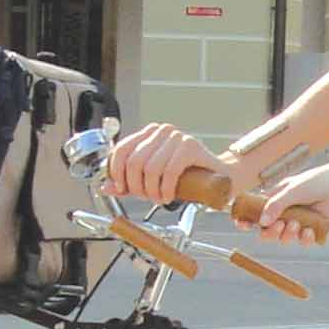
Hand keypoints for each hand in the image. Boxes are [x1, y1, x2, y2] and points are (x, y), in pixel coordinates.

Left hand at [101, 123, 221, 203]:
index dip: (116, 172)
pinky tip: (168, 196)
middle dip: (136, 186)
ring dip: (152, 191)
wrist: (222, 177)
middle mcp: (162, 131)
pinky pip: (169, 171)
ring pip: (151, 168)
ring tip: (159, 198)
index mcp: (148, 134)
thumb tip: (106, 187)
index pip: (121, 150)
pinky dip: (166, 189)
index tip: (122, 188)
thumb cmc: (187, 178)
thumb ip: (129, 182)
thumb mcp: (152, 180)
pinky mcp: (191, 147)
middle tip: (146, 197)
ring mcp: (177, 137)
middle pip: (134, 162)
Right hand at [235, 156, 328, 245]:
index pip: (254, 214)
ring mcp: (298, 223)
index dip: (246, 221)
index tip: (242, 225)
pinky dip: (304, 239)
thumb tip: (262, 222)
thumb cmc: (314, 181)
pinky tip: (309, 230)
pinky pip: (303, 242)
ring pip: (284, 239)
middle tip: (279, 225)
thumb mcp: (291, 190)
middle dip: (271, 233)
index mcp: (274, 202)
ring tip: (297, 224)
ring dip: (288, 234)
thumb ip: (275, 205)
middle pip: (267, 233)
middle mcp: (284, 214)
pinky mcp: (313, 230)